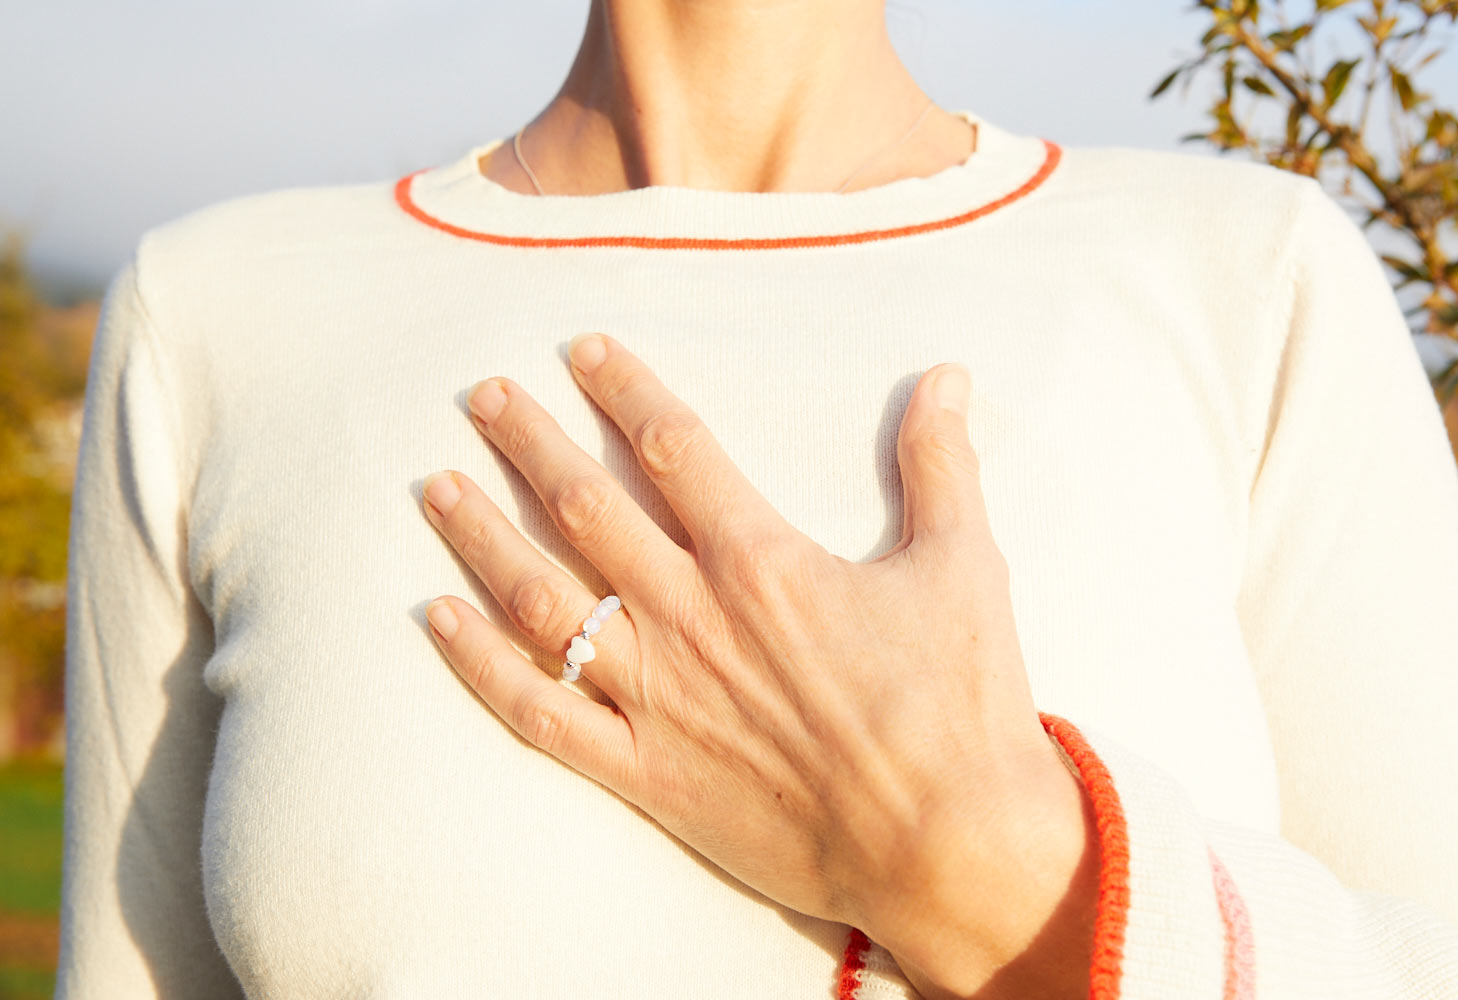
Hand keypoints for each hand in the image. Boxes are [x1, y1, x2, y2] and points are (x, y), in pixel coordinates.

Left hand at [419, 333, 1095, 997]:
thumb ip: (942, 465)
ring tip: (437, 488)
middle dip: (527, 443)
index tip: (583, 351)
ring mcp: (659, 697)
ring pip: (543, 601)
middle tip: (483, 398)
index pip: (673, 448)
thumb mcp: (965, 566)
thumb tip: (948, 378)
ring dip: (483, 537)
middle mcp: (692, 618)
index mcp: (761, 561)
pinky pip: (543, 713)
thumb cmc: (959, 706)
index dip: (623, 390)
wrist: (948, 845)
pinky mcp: (646, 771)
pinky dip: (483, 666)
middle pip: (585, 508)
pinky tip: (442, 620)